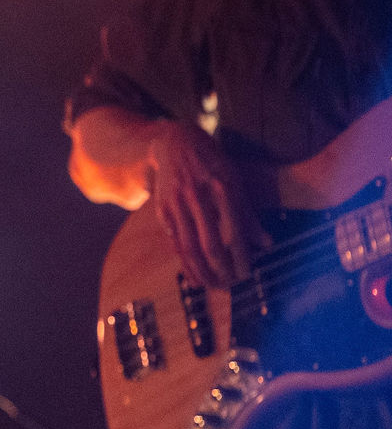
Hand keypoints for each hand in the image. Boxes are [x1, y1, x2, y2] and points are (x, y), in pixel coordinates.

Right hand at [146, 122, 266, 288]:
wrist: (174, 142)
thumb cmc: (211, 161)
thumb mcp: (235, 180)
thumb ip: (248, 213)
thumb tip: (266, 245)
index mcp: (222, 188)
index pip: (234, 232)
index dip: (240, 257)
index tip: (246, 274)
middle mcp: (198, 196)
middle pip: (208, 244)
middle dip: (219, 270)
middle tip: (228, 286)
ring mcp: (176, 203)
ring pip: (187, 246)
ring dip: (199, 270)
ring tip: (210, 286)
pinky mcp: (162, 209)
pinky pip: (173, 241)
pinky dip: (182, 260)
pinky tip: (190, 274)